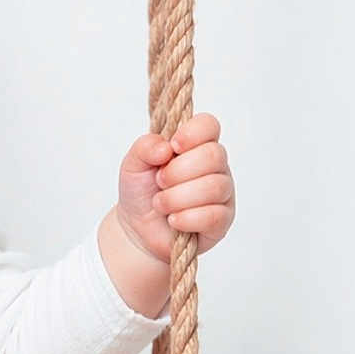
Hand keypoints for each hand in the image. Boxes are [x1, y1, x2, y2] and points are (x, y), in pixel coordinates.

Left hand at [115, 112, 234, 263]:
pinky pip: (213, 215)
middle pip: (213, 155)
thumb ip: (144, 147)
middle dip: (177, 172)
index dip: (192, 133)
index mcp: (195, 145)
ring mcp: (222, 192)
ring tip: (160, 204)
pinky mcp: (222, 219)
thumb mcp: (132, 165)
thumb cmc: (141, 192)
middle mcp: (214, 165)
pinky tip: (174, 220)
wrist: (137, 228)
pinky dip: (186, 218)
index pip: (209, 125)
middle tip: (159, 182)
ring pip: (213, 187)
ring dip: (177, 198)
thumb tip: (164, 147)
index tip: (173, 147)